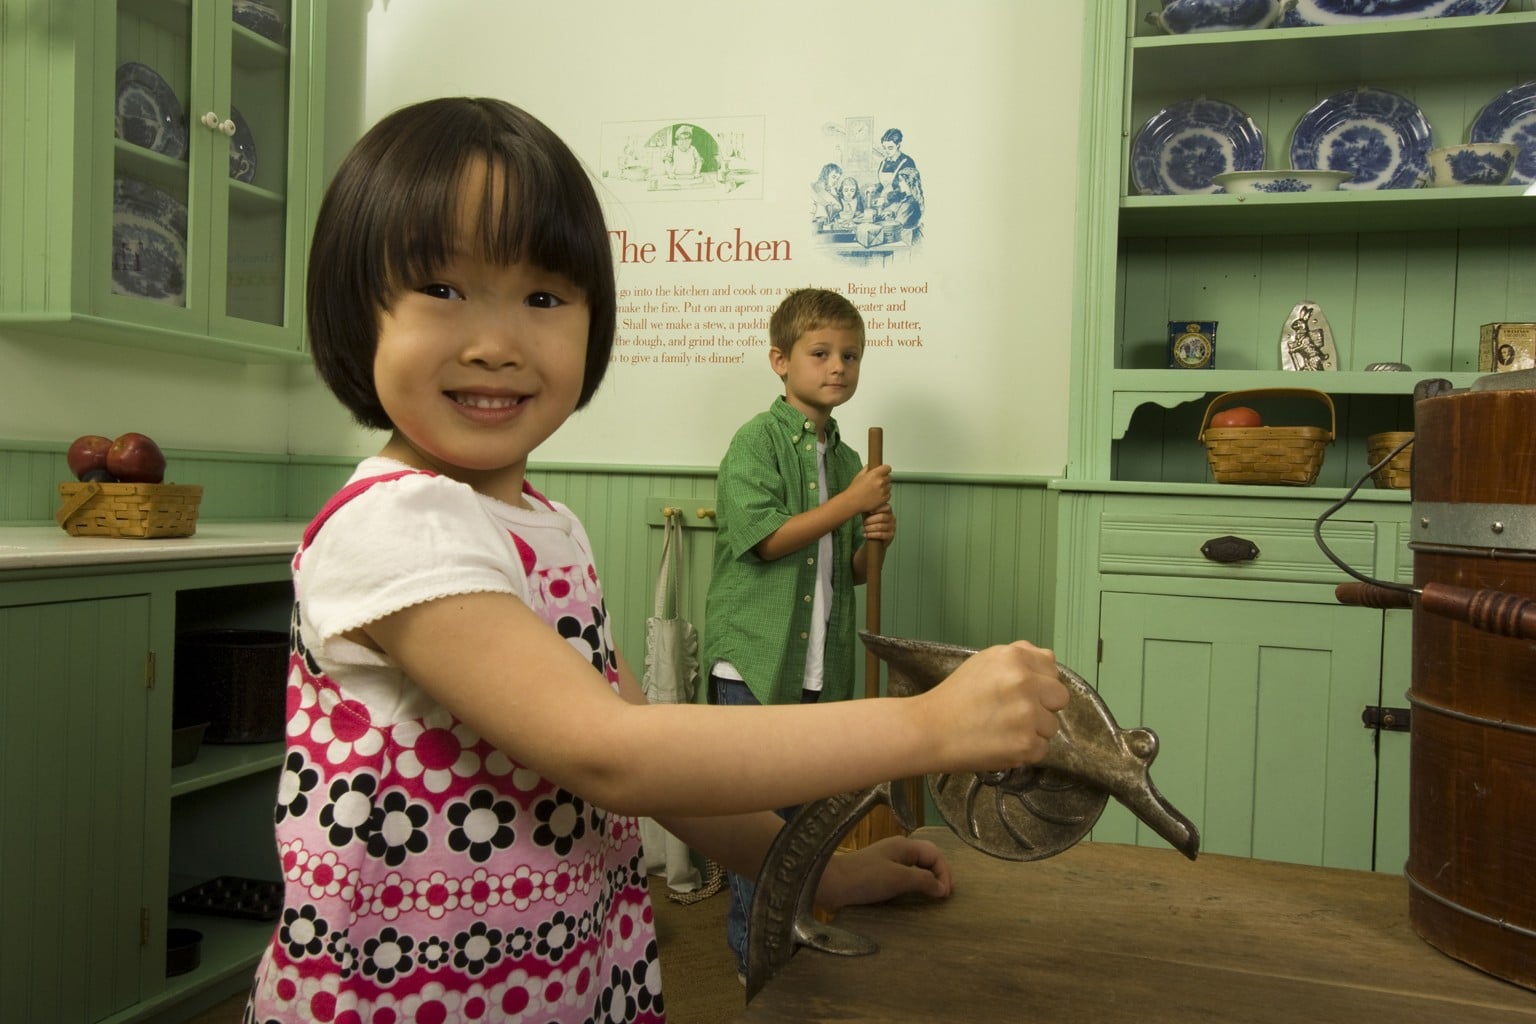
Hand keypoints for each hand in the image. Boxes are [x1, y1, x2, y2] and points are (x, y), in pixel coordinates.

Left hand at [815, 835, 952, 913]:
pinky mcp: (878, 877)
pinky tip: (912, 900)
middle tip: (943, 897)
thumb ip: (923, 881)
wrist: (832, 885)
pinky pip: (903, 880)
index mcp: (904, 846)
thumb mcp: (899, 878)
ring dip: (926, 883)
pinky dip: (912, 888)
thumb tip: (943, 889)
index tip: (945, 894)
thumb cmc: (866, 878)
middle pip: (926, 860)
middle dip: (938, 876)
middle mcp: (897, 851)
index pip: (934, 854)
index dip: (944, 872)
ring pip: (915, 870)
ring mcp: (887, 863)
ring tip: (932, 899)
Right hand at [847, 463, 891, 513]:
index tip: (884, 471)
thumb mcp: (859, 476)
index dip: (885, 470)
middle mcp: (880, 482)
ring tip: (875, 490)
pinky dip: (884, 495)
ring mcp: (883, 491)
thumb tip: (869, 466)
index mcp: (875, 474)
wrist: (852, 502)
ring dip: (884, 487)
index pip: (887, 468)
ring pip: (889, 486)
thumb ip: (866, 469)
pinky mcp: (884, 499)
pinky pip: (888, 495)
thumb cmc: (854, 490)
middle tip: (876, 483)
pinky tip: (876, 496)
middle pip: (889, 477)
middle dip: (884, 479)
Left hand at [861, 503, 895, 543]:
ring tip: (864, 529)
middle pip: (882, 517)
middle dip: (871, 520)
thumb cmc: (872, 523)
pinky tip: (865, 535)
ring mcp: (892, 527)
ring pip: (880, 526)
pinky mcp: (890, 536)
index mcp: (888, 511)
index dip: (878, 508)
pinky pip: (881, 535)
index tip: (869, 511)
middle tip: (864, 523)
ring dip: (870, 528)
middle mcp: (892, 518)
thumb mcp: (869, 515)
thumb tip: (859, 502)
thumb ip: (867, 508)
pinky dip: (871, 534)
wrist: (876, 539)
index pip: (887, 507)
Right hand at [924, 642, 1068, 772]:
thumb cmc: (955, 696)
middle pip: (1060, 697)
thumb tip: (1050, 660)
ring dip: (1033, 730)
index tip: (1020, 692)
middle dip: (1043, 706)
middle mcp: (1024, 683)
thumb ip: (1020, 657)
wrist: (929, 730)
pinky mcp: (1026, 745)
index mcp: (1014, 657)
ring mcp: (1027, 715)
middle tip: (1015, 713)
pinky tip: (1002, 743)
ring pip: (1052, 726)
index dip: (1038, 682)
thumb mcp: (985, 662)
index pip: (1052, 669)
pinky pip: (1042, 749)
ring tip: (1004, 729)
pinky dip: (1025, 751)